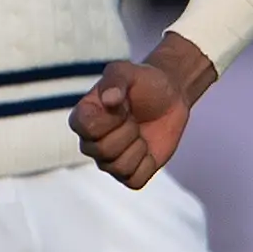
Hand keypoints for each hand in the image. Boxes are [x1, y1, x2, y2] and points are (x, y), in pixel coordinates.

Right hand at [74, 34, 217, 187]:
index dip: (111, 118)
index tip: (123, 104)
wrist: (170, 96)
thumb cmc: (143, 82)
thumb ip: (115, 80)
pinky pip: (135, 180)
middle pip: (104, 151)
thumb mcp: (127, 71)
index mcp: (83, 117)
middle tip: (134, 118)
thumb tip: (109, 100)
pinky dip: (147, 163)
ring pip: (119, 168)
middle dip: (129, 132)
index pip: (87, 128)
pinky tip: (148, 147)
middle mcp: (90, 142)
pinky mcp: (129, 173)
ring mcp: (108, 160)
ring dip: (139, 148)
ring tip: (140, 131)